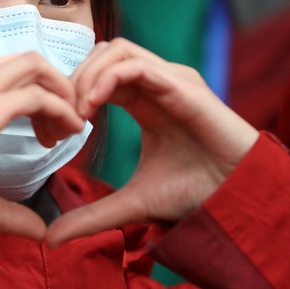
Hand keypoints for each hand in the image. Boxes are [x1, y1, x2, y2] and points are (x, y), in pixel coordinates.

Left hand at [46, 38, 258, 246]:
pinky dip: (107, 79)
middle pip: (101, 53)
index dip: (70, 95)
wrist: (238, 200)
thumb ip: (92, 215)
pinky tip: (92, 108)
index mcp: (144, 100)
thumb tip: (51, 238)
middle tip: (60, 118)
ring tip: (76, 113)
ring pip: (116, 50)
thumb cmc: (195, 195)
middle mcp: (156, 83)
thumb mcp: (131, 204)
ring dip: (87, 76)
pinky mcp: (184, 86)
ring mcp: (171, 80)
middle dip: (73, 80)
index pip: (97, 74)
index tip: (55, 131)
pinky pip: (136, 66)